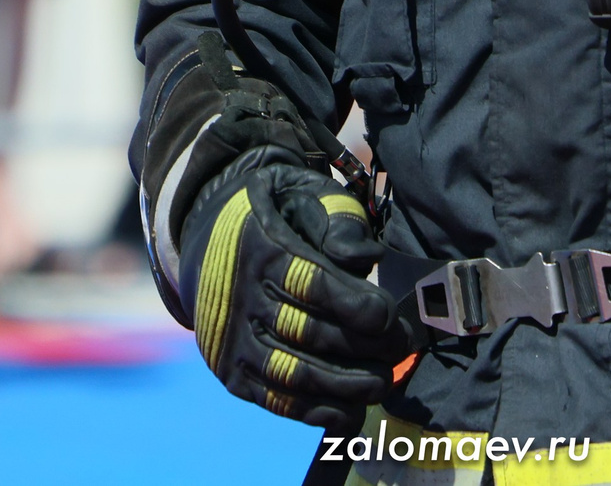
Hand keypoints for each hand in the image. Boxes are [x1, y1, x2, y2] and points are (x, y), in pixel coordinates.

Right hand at [178, 152, 412, 427]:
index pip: (313, 285)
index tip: (390, 315)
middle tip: (404, 345)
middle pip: (311, 334)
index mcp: (260, 248)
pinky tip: (353, 411)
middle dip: (368, 346)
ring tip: (385, 380)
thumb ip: (338, 221)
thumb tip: (364, 260)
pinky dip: (319, 413)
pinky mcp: (232, 375)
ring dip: (349, 386)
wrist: (206, 241)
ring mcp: (233, 342)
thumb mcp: (303, 196)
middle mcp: (240, 299)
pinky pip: (278, 402)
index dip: (357, 306)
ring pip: (297, 376)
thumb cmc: (276, 215)